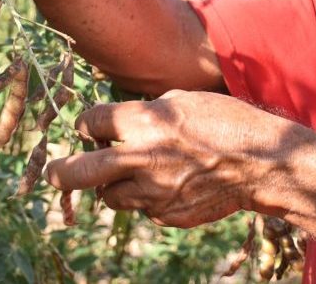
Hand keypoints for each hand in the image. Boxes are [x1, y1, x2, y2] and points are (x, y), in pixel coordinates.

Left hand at [45, 90, 285, 227]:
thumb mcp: (185, 100)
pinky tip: (169, 184)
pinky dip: (147, 198)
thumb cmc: (227, 122)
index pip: (91, 122)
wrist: (261, 164)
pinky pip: (143, 208)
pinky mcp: (166, 214)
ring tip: (130, 174)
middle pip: (79, 172)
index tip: (88, 128)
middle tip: (54, 173)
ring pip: (109, 196)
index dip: (86, 124)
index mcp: (145, 122)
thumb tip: (123, 121)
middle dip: (60, 172)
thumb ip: (149, 111)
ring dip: (111, 185)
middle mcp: (141, 159)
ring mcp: (152, 192)